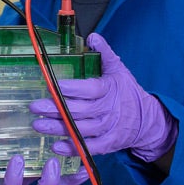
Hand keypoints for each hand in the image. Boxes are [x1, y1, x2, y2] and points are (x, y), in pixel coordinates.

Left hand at [31, 33, 177, 161]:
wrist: (148, 120)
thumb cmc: (127, 92)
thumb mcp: (119, 70)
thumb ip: (105, 54)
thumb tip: (93, 36)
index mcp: (110, 90)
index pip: (89, 89)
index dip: (70, 89)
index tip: (51, 86)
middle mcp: (109, 111)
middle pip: (80, 111)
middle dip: (56, 109)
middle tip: (35, 107)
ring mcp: (109, 129)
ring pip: (81, 130)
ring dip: (59, 128)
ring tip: (37, 125)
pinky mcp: (109, 145)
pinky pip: (90, 148)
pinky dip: (73, 148)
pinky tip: (55, 146)